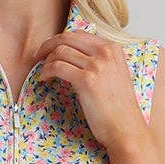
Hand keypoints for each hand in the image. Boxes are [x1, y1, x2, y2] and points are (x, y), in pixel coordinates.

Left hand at [34, 28, 148, 155]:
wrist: (126, 129)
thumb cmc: (119, 109)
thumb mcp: (114, 75)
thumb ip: (100, 62)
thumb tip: (75, 56)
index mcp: (112, 48)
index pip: (79, 34)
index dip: (60, 40)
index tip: (50, 50)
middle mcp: (105, 52)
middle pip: (67, 38)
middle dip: (48, 45)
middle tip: (38, 56)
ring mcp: (96, 65)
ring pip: (60, 51)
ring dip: (46, 61)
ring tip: (43, 73)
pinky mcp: (86, 80)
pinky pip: (57, 67)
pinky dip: (46, 71)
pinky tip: (44, 79)